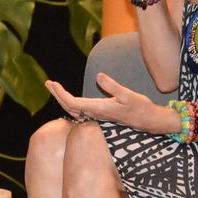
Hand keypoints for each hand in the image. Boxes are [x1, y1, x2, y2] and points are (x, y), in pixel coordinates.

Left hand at [45, 73, 178, 134]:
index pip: (73, 103)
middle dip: (57, 95)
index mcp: (99, 108)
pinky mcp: (102, 114)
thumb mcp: (129, 95)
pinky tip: (70, 100)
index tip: (52, 83)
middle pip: (70, 107)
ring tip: (54, 88)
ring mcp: (98, 115)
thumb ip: (113, 86)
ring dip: (63, 99)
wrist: (149, 121)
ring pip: (74, 110)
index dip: (60, 94)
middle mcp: (96, 113)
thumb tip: (99, 76)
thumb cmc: (140, 107)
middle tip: (48, 83)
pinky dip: (72, 104)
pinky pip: (81, 111)